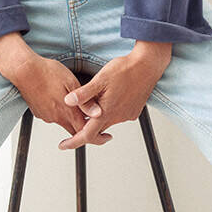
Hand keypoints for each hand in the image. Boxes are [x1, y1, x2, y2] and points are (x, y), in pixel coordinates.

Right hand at [6, 52, 110, 139]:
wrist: (24, 70)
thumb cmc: (47, 72)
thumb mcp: (72, 82)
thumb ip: (85, 102)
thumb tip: (98, 113)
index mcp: (67, 112)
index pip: (84, 132)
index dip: (96, 136)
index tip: (104, 136)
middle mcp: (56, 117)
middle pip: (74, 130)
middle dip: (84, 128)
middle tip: (92, 121)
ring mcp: (46, 116)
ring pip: (63, 121)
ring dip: (70, 116)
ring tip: (74, 102)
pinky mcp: (38, 112)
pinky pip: (52, 115)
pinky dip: (58, 110)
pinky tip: (58, 97)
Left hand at [57, 42, 171, 149]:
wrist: (148, 65)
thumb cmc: (125, 70)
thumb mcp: (100, 79)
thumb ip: (84, 93)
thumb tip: (68, 101)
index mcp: (106, 112)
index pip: (87, 135)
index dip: (74, 142)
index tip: (63, 145)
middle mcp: (117, 117)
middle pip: (97, 131)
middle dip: (85, 129)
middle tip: (74, 121)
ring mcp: (127, 115)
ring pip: (107, 123)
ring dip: (98, 119)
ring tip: (92, 103)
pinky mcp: (133, 111)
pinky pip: (117, 117)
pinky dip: (109, 113)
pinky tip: (108, 99)